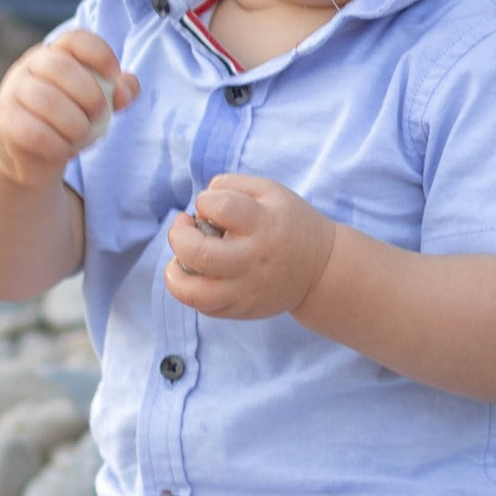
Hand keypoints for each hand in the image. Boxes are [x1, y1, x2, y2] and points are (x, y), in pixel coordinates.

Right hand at [0, 28, 137, 188]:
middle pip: (61, 67)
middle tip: (98, 115)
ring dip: (75, 124)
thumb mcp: (95, 104)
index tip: (114, 75)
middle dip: (90, 95)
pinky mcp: (3, 122)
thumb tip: (126, 88)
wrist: (30, 156)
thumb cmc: (67, 121)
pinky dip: (57, 144)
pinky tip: (63, 148)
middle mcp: (30, 66)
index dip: (100, 53)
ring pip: (47, 100)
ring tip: (81, 135)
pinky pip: (33, 131)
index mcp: (55, 54)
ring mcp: (12, 92)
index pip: (75, 39)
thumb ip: (116, 93)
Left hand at [165, 172, 336, 318]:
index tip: (211, 204)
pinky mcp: (241, 309)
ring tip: (182, 259)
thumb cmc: (287, 223)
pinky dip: (190, 289)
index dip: (205, 200)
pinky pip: (203, 307)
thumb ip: (230, 186)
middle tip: (185, 227)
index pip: (218, 206)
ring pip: (194, 292)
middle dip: (178, 235)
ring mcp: (246, 290)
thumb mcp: (269, 191)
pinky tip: (198, 273)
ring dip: (175, 272)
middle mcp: (252, 260)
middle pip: (198, 254)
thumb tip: (198, 204)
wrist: (320, 271)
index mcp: (263, 224)